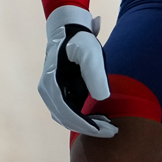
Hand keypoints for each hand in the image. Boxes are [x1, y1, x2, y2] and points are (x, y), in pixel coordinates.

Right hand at [38, 4, 117, 137]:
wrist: (69, 29)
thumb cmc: (80, 40)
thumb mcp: (91, 53)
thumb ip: (95, 74)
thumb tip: (100, 98)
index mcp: (51, 84)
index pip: (68, 113)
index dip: (87, 125)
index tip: (105, 130)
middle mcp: (48, 92)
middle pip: (67, 119)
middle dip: (89, 128)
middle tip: (112, 132)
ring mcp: (52, 93)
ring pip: (67, 117)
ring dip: (87, 125)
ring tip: (109, 127)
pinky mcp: (59, 93)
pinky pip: (69, 111)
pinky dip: (84, 118)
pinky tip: (101, 119)